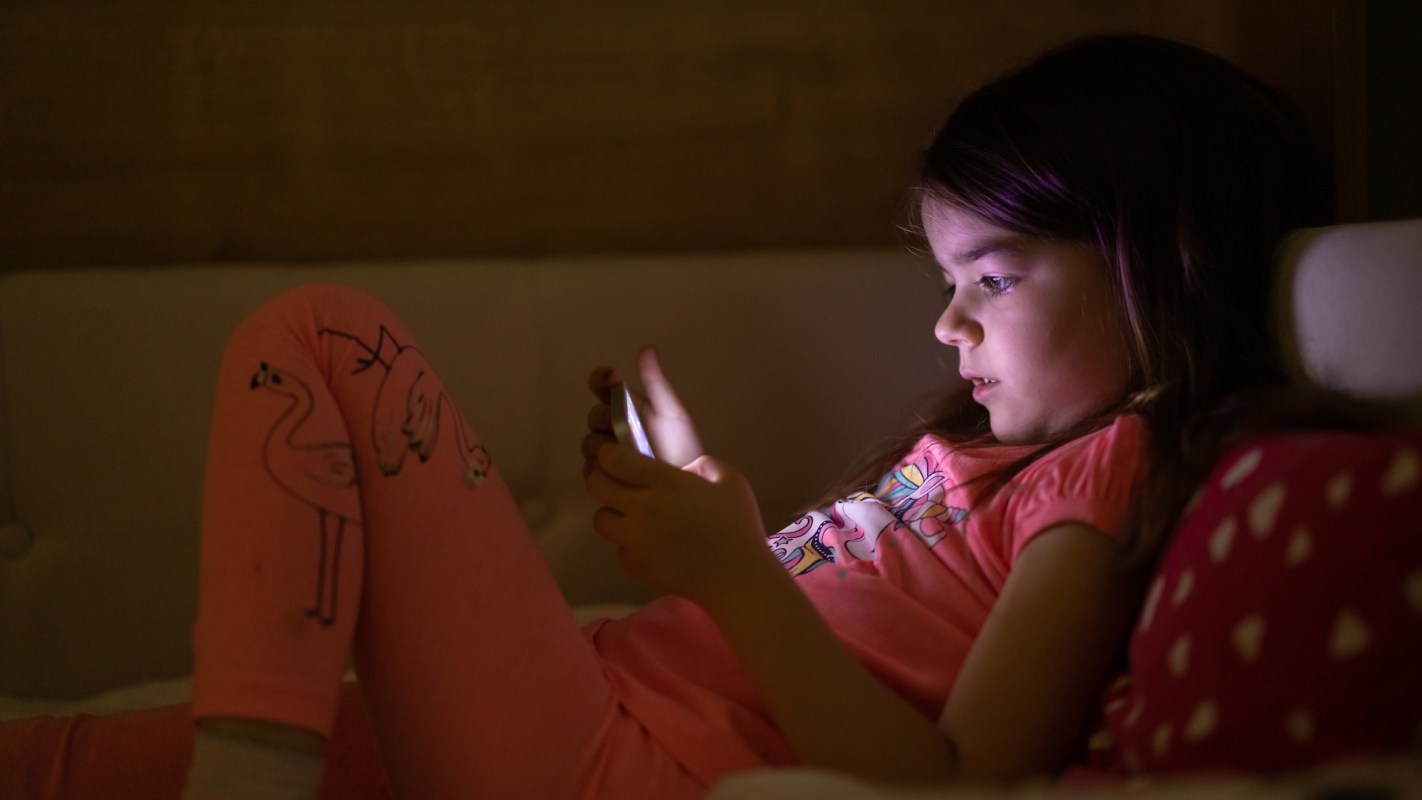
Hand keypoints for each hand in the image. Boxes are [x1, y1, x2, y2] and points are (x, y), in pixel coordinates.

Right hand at [581, 346, 703, 471]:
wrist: (689, 481)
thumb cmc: (682, 445)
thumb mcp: (672, 410)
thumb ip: (656, 382)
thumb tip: (647, 348)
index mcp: (626, 406)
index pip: (601, 385)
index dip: (601, 379)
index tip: (612, 377)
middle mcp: (613, 427)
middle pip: (593, 417)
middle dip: (603, 417)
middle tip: (619, 422)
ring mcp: (608, 453)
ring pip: (590, 444)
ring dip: (603, 445)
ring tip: (627, 452)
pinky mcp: (606, 477)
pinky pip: (592, 471)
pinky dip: (602, 469)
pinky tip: (620, 469)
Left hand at [585, 444, 778, 608]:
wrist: (737, 579)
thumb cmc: (738, 526)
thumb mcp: (728, 480)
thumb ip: (700, 464)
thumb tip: (681, 469)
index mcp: (665, 483)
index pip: (614, 460)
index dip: (608, 453)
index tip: (615, 455)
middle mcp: (643, 509)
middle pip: (596, 485)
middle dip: (600, 478)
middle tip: (616, 481)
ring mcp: (635, 540)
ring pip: (600, 518)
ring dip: (612, 512)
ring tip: (634, 516)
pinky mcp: (634, 565)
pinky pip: (618, 547)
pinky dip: (629, 544)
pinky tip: (652, 544)